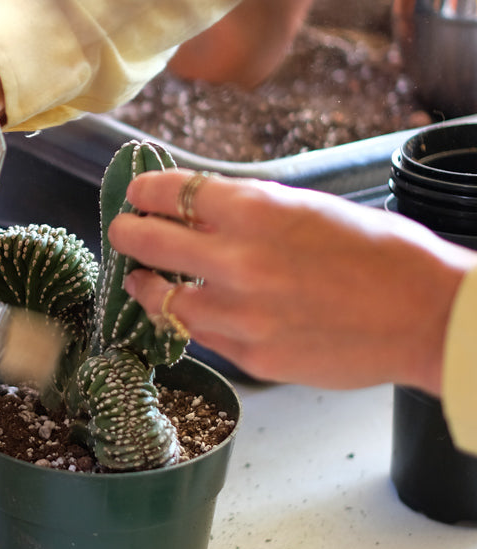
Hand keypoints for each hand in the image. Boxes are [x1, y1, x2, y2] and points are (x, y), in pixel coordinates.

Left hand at [113, 169, 476, 395]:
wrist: (426, 317)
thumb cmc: (384, 257)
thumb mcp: (312, 209)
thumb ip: (251, 210)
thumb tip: (202, 210)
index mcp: (256, 212)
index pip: (170, 193)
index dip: (144, 191)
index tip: (137, 193)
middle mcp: (239, 263)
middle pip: (149, 243)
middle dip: (128, 233)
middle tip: (122, 231)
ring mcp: (241, 316)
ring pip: (163, 301)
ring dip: (147, 287)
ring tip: (143, 281)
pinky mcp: (251, 356)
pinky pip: (202, 336)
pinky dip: (191, 321)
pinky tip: (191, 313)